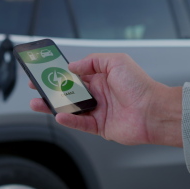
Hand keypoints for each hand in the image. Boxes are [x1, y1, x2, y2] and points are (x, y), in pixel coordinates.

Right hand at [29, 53, 182, 146]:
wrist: (154, 111)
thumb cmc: (141, 86)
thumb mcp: (116, 62)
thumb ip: (92, 62)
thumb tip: (73, 66)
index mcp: (101, 78)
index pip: (74, 75)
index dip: (58, 74)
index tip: (44, 72)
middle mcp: (98, 94)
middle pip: (68, 92)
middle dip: (50, 90)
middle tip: (36, 88)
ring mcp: (98, 111)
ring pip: (70, 109)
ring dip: (53, 106)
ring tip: (38, 103)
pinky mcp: (100, 127)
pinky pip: (80, 123)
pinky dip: (68, 120)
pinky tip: (59, 115)